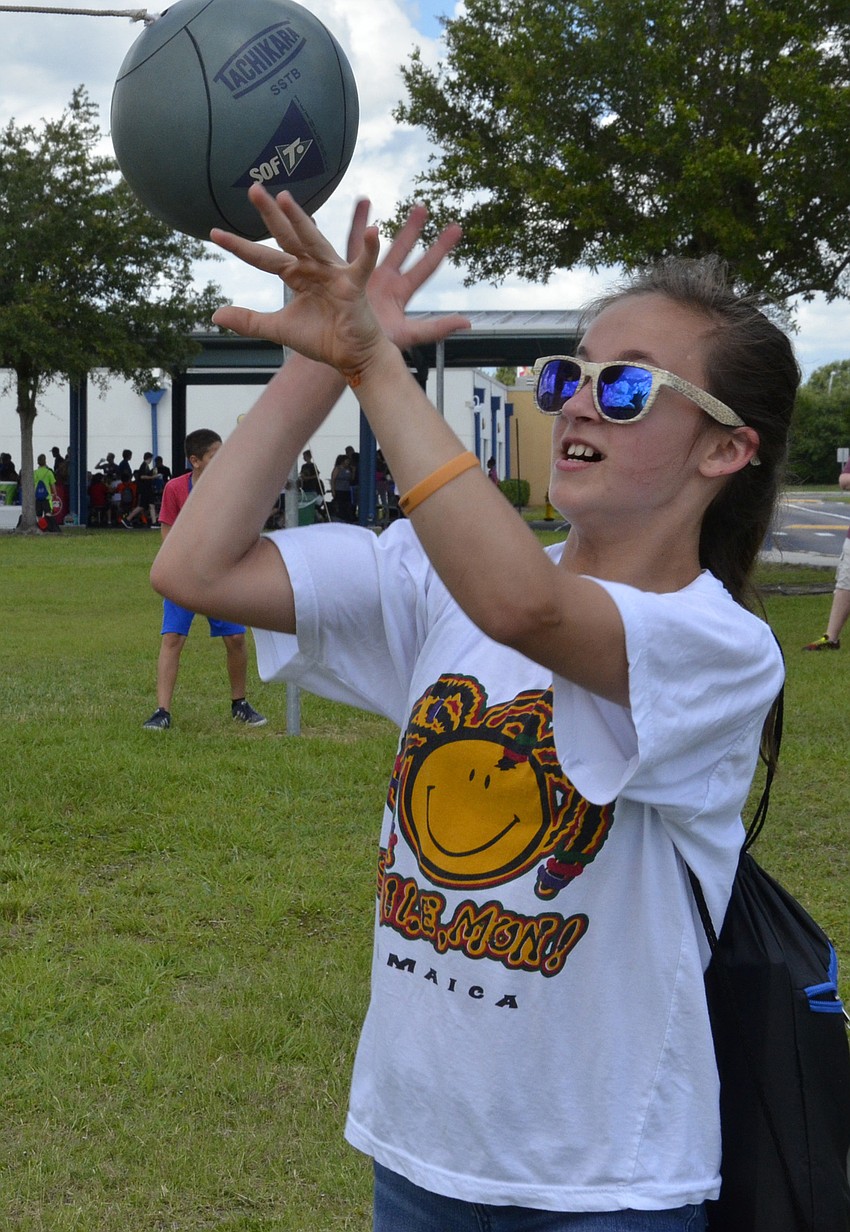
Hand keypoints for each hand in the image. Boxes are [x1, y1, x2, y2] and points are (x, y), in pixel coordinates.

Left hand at [210, 186, 468, 373]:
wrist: (352, 356)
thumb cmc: (322, 337)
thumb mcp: (279, 329)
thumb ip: (249, 320)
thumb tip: (215, 315)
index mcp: (295, 274)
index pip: (263, 257)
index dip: (240, 246)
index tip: (214, 232)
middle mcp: (313, 267)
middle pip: (287, 237)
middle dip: (270, 214)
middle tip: (253, 189)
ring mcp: (334, 272)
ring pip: (314, 242)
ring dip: (301, 221)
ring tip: (285, 199)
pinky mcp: (354, 285)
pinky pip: (362, 263)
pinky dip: (369, 248)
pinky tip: (373, 230)